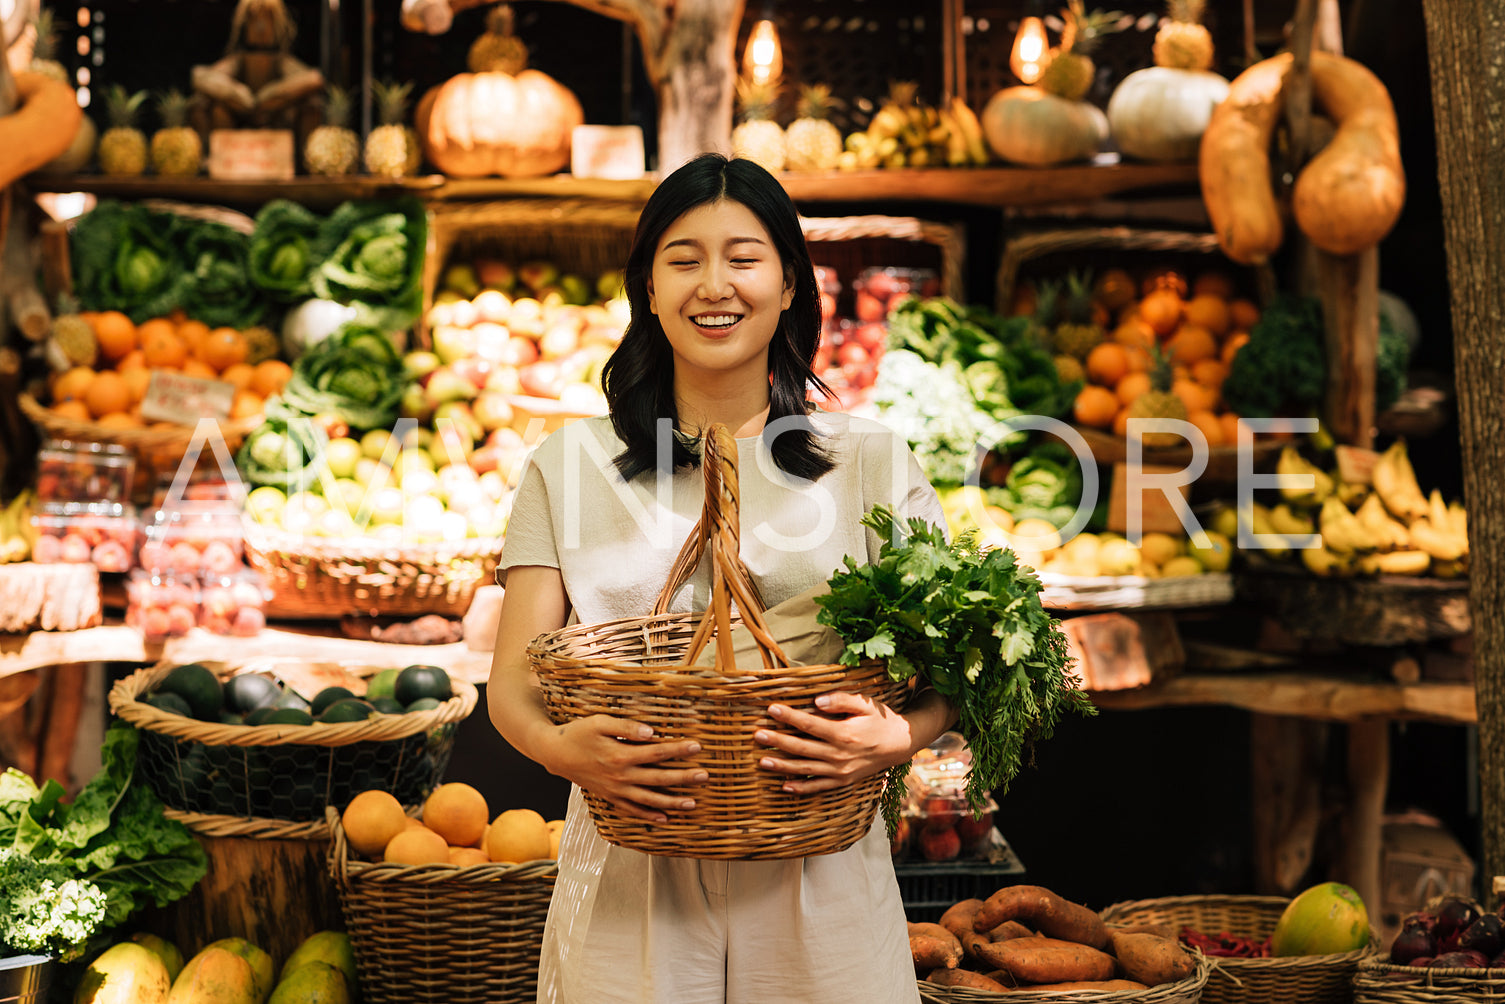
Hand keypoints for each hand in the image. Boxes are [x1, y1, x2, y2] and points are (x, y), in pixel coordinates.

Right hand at [535, 715, 707, 822]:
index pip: (656, 753)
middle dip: (683, 778)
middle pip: (658, 779)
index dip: (677, 750)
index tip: (697, 747)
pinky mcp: (609, 797)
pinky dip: (648, 815)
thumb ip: (626, 727)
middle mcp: (620, 776)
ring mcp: (615, 790)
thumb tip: (652, 732)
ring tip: (692, 804)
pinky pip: (632, 810)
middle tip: (705, 776)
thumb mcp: (600, 722)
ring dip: (671, 802)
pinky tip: (664, 819)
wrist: (554, 754)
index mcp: (620, 755)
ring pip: (648, 799)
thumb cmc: (578, 733)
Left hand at [753, 692, 912, 793]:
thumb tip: (816, 700)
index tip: (771, 709)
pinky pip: (818, 786)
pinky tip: (784, 786)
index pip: (810, 724)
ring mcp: (840, 771)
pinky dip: (801, 788)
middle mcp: (840, 755)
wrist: (900, 744)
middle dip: (778, 741)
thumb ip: (841, 700)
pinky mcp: (842, 781)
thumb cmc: (880, 720)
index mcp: (844, 733)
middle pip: (802, 748)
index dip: (789, 716)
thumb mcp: (866, 704)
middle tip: (757, 735)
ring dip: (782, 766)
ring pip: (806, 769)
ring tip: (762, 761)